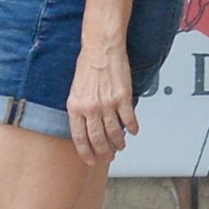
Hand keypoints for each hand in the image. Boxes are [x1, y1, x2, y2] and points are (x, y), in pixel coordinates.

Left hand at [66, 35, 139, 161]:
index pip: (80, 138)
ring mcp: (107, 104)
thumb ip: (80, 109)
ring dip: (119, 143)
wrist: (101, 48)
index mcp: (75, 107)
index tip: (90, 160)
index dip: (86, 152)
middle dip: (104, 152)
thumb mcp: (75, 90)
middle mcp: (90, 108)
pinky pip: (129, 120)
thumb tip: (87, 126)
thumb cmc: (88, 65)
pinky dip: (132, 128)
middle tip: (108, 157)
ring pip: (114, 133)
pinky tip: (133, 131)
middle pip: (98, 139)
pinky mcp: (123, 98)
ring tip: (121, 146)